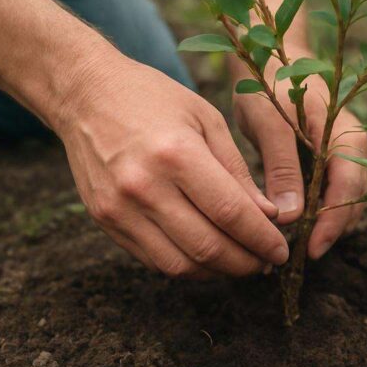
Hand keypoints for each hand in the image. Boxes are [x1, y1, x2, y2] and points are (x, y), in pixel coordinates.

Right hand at [55, 52, 288, 278]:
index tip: (281, 250)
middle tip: (266, 262)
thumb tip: (268, 217)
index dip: (261, 239)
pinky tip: (206, 255)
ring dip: (217, 272)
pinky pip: (152, 260)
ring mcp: (119, 208)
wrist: (84, 93)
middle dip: (246, 263)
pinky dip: (186, 266)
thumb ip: (238, 171)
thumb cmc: (153, 98)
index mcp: (176, 154)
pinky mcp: (104, 220)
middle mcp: (144, 186)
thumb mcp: (206, 119)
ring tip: (240, 262)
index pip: (230, 213)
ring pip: (179, 265)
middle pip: (207, 247)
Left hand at [233, 49, 366, 260]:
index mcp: (343, 133)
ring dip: (326, 221)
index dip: (333, 222)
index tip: (311, 249)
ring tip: (296, 246)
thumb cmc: (269, 84)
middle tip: (301, 255)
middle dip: (332, 228)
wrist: (272, 55)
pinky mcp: (330, 155)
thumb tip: (291, 217)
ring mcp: (344, 150)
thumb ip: (282, 167)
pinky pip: (332, 189)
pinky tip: (295, 223)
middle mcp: (351, 144)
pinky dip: (319, 208)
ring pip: (345, 197)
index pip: (349, 188)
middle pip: (353, 198)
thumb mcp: (270, 122)